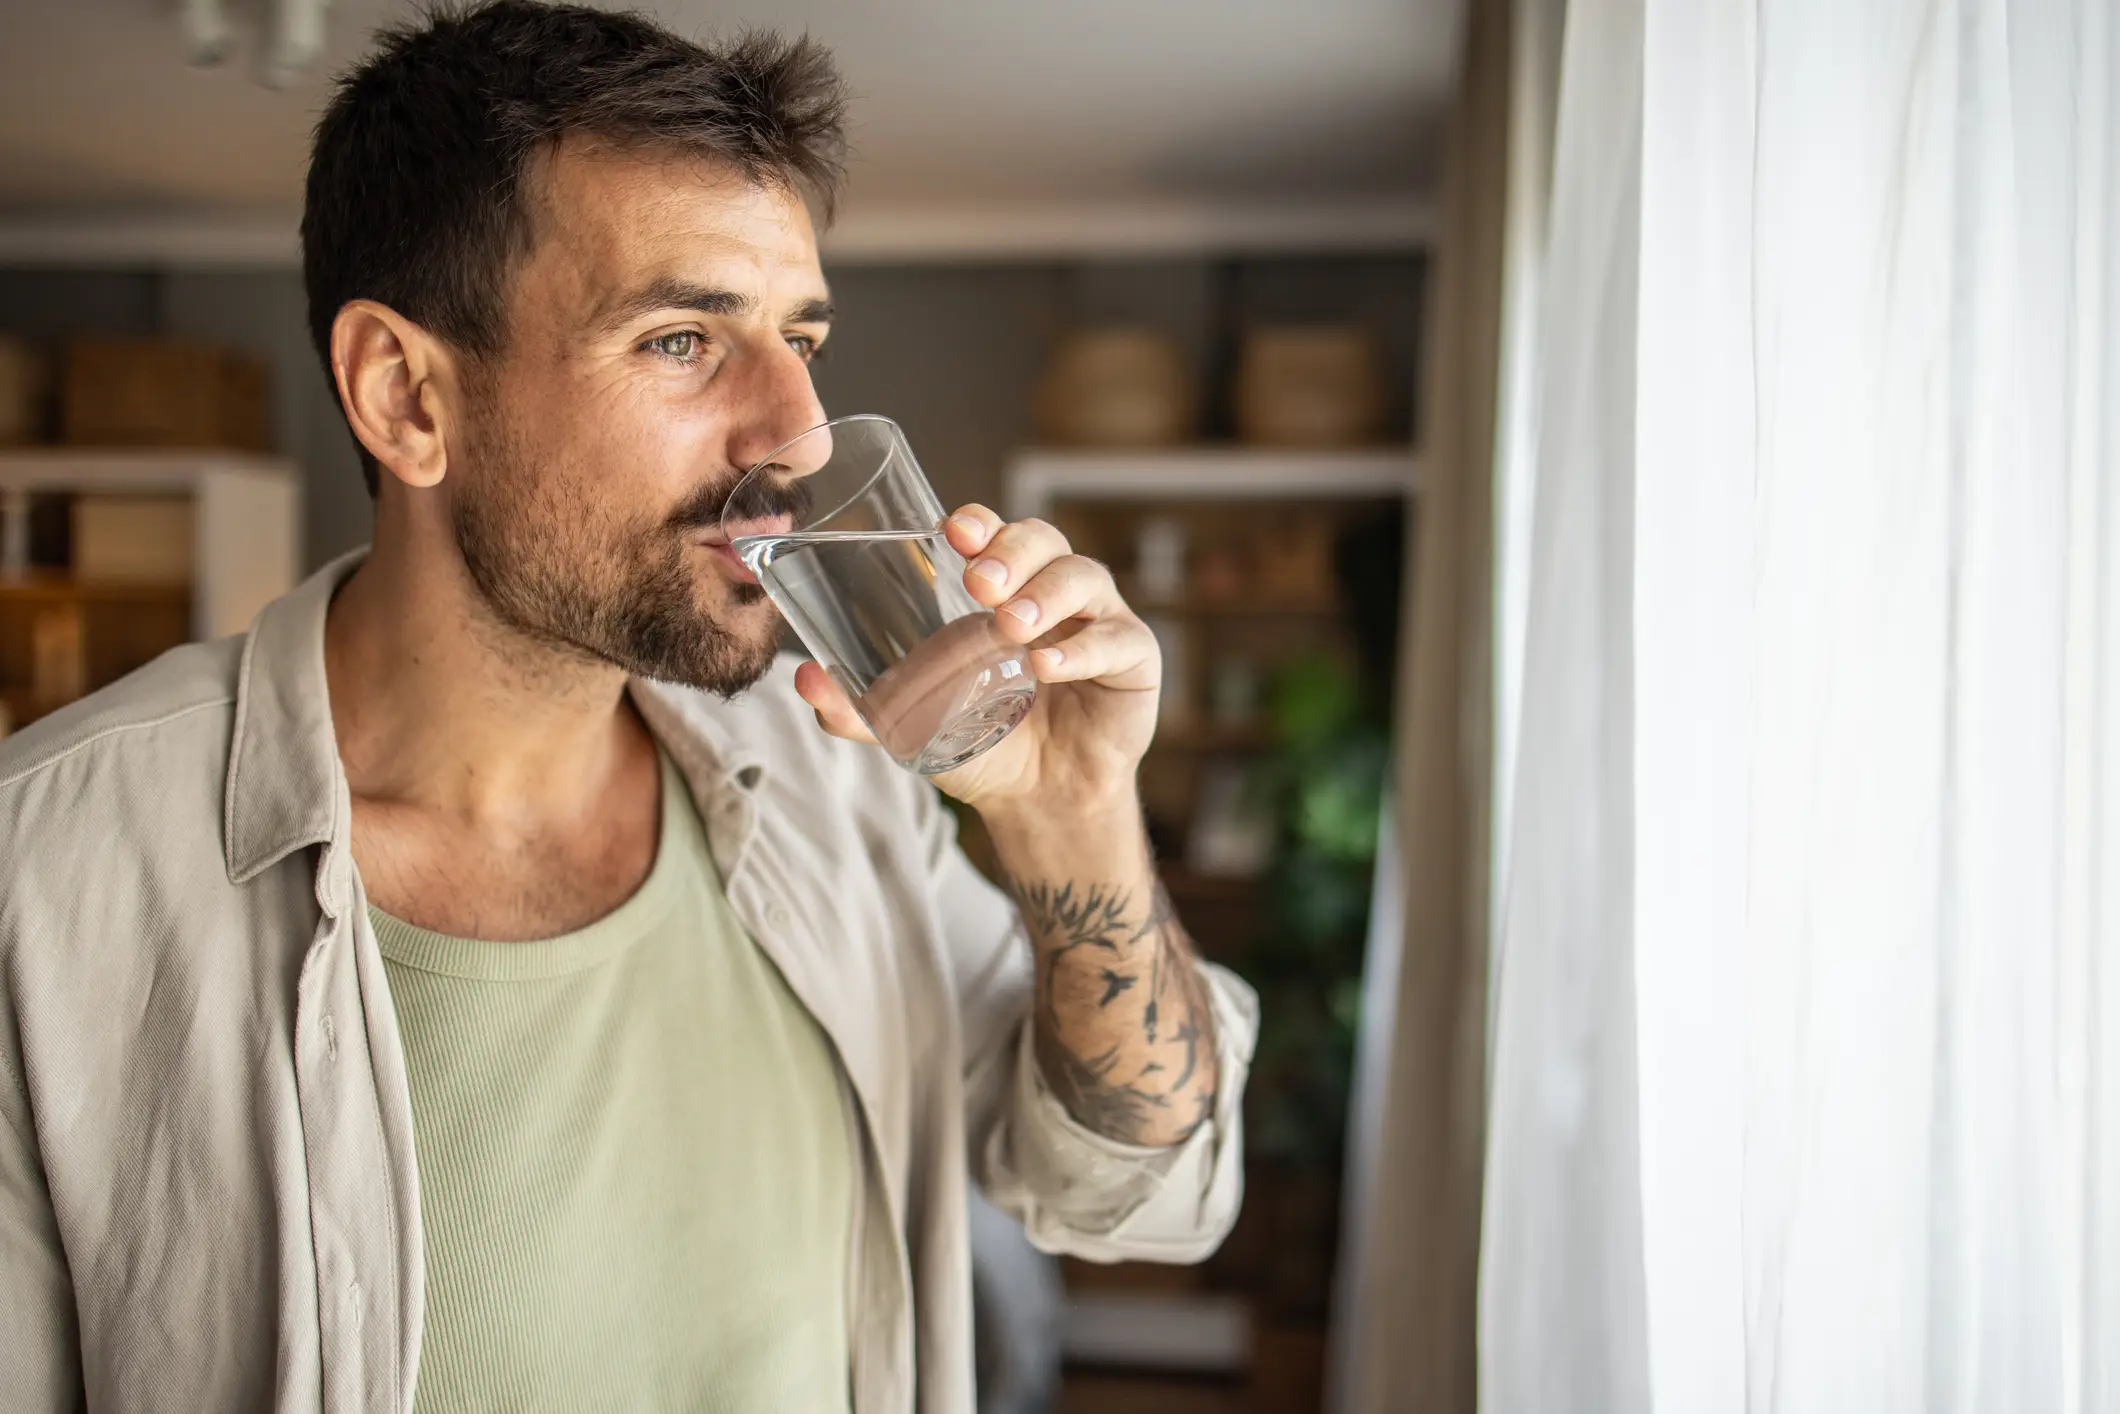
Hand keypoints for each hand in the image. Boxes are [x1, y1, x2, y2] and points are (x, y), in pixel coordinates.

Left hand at [792, 503, 1159, 815]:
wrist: (1039, 801)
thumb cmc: (983, 743)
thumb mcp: (916, 727)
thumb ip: (863, 708)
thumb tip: (803, 679)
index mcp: (1002, 589)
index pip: (994, 535)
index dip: (978, 523)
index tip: (952, 531)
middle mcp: (1052, 593)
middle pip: (1043, 540)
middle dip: (1010, 551)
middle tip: (977, 581)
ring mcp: (1097, 620)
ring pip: (1084, 578)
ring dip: (1045, 595)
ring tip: (1010, 625)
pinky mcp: (1133, 659)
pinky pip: (1118, 638)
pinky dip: (1081, 650)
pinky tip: (1047, 666)